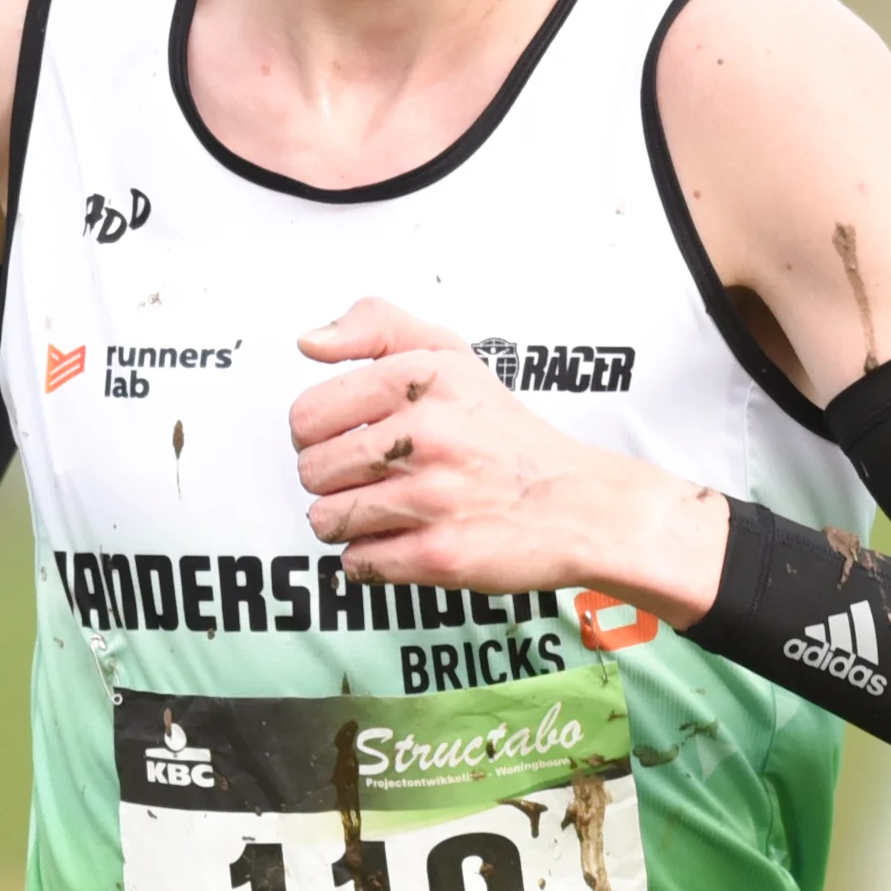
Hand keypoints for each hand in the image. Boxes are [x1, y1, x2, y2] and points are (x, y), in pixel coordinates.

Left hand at [289, 298, 729, 622]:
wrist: (583, 504)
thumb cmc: (507, 433)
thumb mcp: (451, 355)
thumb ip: (377, 327)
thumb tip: (309, 342)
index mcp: (422, 379)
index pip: (307, 415)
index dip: (315, 434)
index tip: (344, 439)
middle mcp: (427, 434)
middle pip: (311, 470)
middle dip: (331, 480)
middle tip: (373, 478)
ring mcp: (432, 497)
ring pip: (326, 519)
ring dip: (348, 522)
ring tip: (388, 509)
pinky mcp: (438, 555)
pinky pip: (357, 563)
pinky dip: (372, 559)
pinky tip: (404, 539)